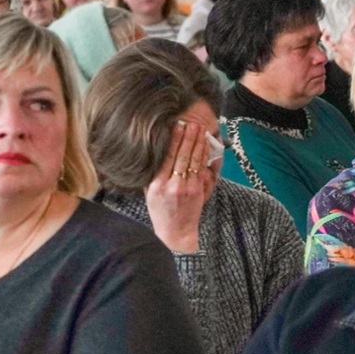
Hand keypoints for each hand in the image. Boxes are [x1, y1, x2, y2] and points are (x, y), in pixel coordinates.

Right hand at [144, 118, 215, 253]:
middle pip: (181, 155)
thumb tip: (157, 152)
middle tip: (191, 123)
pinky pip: (201, 169)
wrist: (175, 230)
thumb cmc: (160, 210)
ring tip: (199, 129)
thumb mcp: (149, 192)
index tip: (176, 126)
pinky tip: (205, 146)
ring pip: (193, 160)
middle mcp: (170, 184)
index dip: (173, 140)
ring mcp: (185, 187)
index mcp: (155, 184)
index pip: (165, 156)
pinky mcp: (198, 191)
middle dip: (187, 137)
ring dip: (197, 143)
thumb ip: (153, 174)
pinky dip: (204, 156)